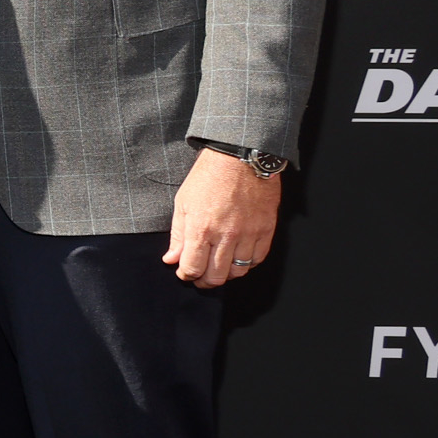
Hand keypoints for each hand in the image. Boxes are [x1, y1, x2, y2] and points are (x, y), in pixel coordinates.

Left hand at [164, 148, 279, 287]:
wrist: (240, 157)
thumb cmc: (208, 176)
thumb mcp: (183, 203)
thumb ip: (177, 235)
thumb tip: (171, 259)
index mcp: (201, 229)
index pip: (192, 268)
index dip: (186, 275)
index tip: (184, 272)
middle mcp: (226, 236)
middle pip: (216, 276)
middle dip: (205, 281)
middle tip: (200, 277)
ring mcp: (248, 234)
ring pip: (238, 271)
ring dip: (226, 274)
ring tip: (219, 268)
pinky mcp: (266, 229)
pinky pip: (258, 258)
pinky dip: (247, 264)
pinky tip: (237, 258)